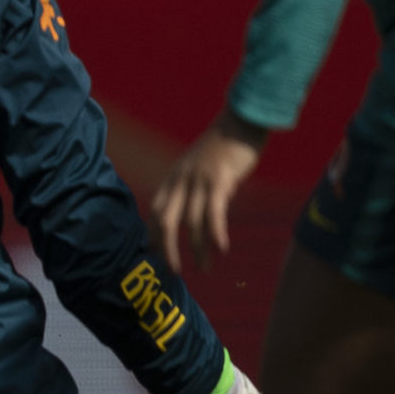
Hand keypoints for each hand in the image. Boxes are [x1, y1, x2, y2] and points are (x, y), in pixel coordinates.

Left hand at [151, 112, 266, 270]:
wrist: (241, 120)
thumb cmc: (223, 147)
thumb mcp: (198, 169)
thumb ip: (193, 191)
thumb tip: (195, 219)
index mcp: (173, 179)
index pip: (155, 213)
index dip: (154, 237)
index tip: (157, 258)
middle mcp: (181, 181)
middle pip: (165, 221)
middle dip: (166, 249)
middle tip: (173, 273)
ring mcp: (199, 180)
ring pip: (191, 222)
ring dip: (197, 249)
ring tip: (203, 269)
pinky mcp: (220, 179)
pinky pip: (214, 211)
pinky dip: (215, 233)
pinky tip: (220, 249)